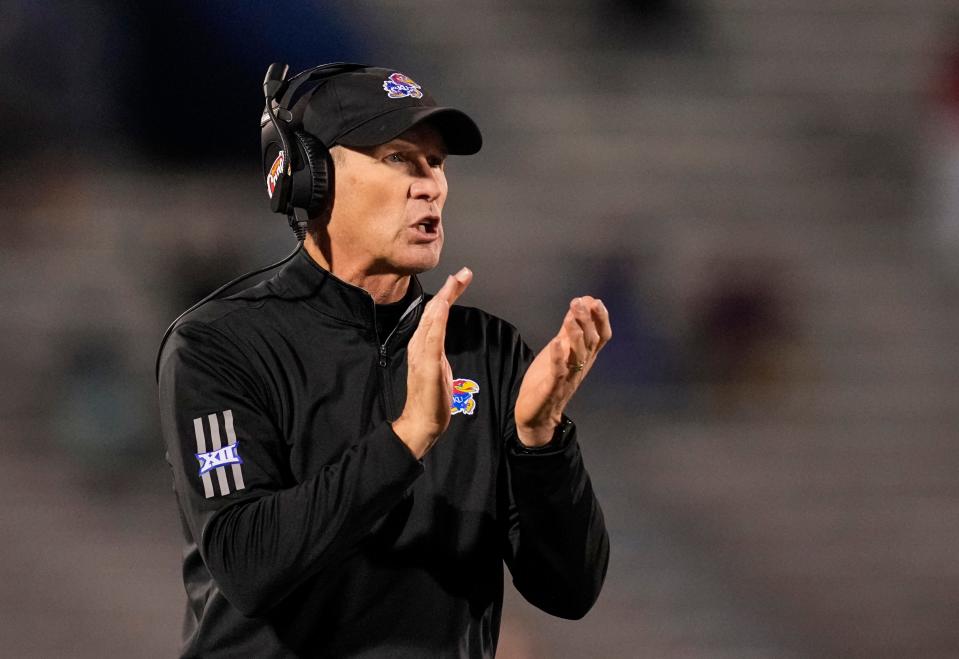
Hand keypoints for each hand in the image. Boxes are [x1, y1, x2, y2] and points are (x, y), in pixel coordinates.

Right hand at [392, 267, 472, 457]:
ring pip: (433, 320)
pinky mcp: (428, 367)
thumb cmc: (431, 399)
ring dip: (444, 299)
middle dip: (449, 290)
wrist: (421, 423)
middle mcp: (420, 346)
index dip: (448, 295)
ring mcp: (422, 355)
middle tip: (463, 272)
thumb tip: (440, 337)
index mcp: (424, 346)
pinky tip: (442, 307)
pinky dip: (437, 322)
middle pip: (435, 312)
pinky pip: (432, 340)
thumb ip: (438, 350)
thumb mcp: (439, 368)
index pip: (437, 315)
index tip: (460, 278)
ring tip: (454, 281)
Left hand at [514, 296, 611, 446]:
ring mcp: (568, 378)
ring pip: (578, 355)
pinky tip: (556, 342)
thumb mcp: (561, 351)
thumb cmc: (549, 380)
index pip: (601, 337)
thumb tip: (581, 304)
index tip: (595, 301)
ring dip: (575, 334)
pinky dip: (559, 357)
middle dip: (587, 321)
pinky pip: (559, 372)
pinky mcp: (552, 388)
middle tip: (579, 302)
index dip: (601, 319)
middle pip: (590, 342)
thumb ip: (570, 330)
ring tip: (570, 316)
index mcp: (584, 358)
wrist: (537, 416)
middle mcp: (581, 367)